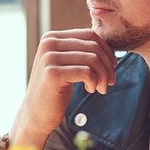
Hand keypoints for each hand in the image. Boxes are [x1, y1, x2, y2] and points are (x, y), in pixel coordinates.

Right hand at [10, 29, 116, 148]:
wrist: (36, 115)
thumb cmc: (56, 90)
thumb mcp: (67, 64)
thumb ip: (81, 51)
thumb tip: (111, 47)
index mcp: (52, 37)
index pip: (89, 35)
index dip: (107, 50)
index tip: (112, 66)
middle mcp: (48, 44)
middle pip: (93, 46)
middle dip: (107, 65)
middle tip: (110, 82)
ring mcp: (49, 58)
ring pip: (92, 59)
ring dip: (103, 76)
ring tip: (101, 88)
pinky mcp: (53, 74)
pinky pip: (86, 72)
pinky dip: (94, 82)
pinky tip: (90, 89)